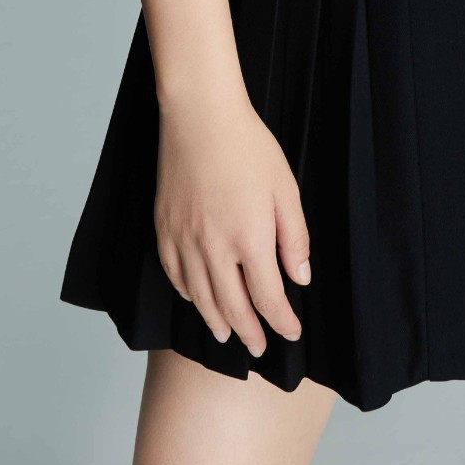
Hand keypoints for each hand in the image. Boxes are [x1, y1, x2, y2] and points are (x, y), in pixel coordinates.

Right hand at [153, 84, 311, 358]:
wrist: (200, 116)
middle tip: (261, 348)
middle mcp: (214, 248)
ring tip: (227, 336)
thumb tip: (300, 278)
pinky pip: (174, 275)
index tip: (292, 332)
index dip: (282, 321)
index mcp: (250, 238)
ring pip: (201, 298)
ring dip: (216, 322)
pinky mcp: (163, 229)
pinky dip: (187, 295)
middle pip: (233, 307)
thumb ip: (295, 237)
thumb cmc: (248, 146)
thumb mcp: (285, 188)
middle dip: (250, 333)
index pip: (268, 297)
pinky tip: (196, 300)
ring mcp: (184, 240)